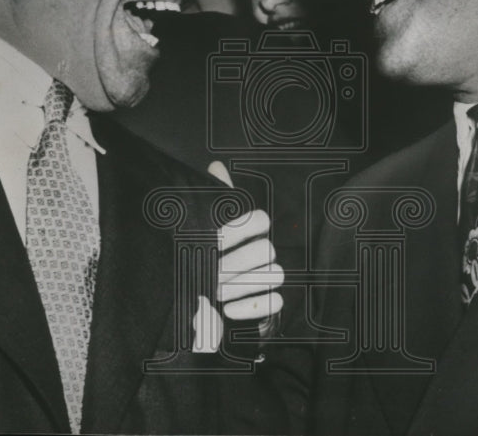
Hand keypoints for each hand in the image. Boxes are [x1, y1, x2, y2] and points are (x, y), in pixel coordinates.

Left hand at [191, 162, 284, 352]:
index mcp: (248, 232)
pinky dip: (252, 307)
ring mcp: (268, 278)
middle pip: (266, 249)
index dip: (241, 228)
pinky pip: (275, 302)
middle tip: (212, 272)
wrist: (201, 301)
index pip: (260, 219)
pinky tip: (228, 310)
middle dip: (237, 262)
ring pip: (275, 274)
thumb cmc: (204, 259)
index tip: (214, 240)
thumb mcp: (203, 227)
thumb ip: (213, 197)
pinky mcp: (269, 305)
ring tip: (216, 292)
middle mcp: (262, 252)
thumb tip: (216, 166)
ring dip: (243, 285)